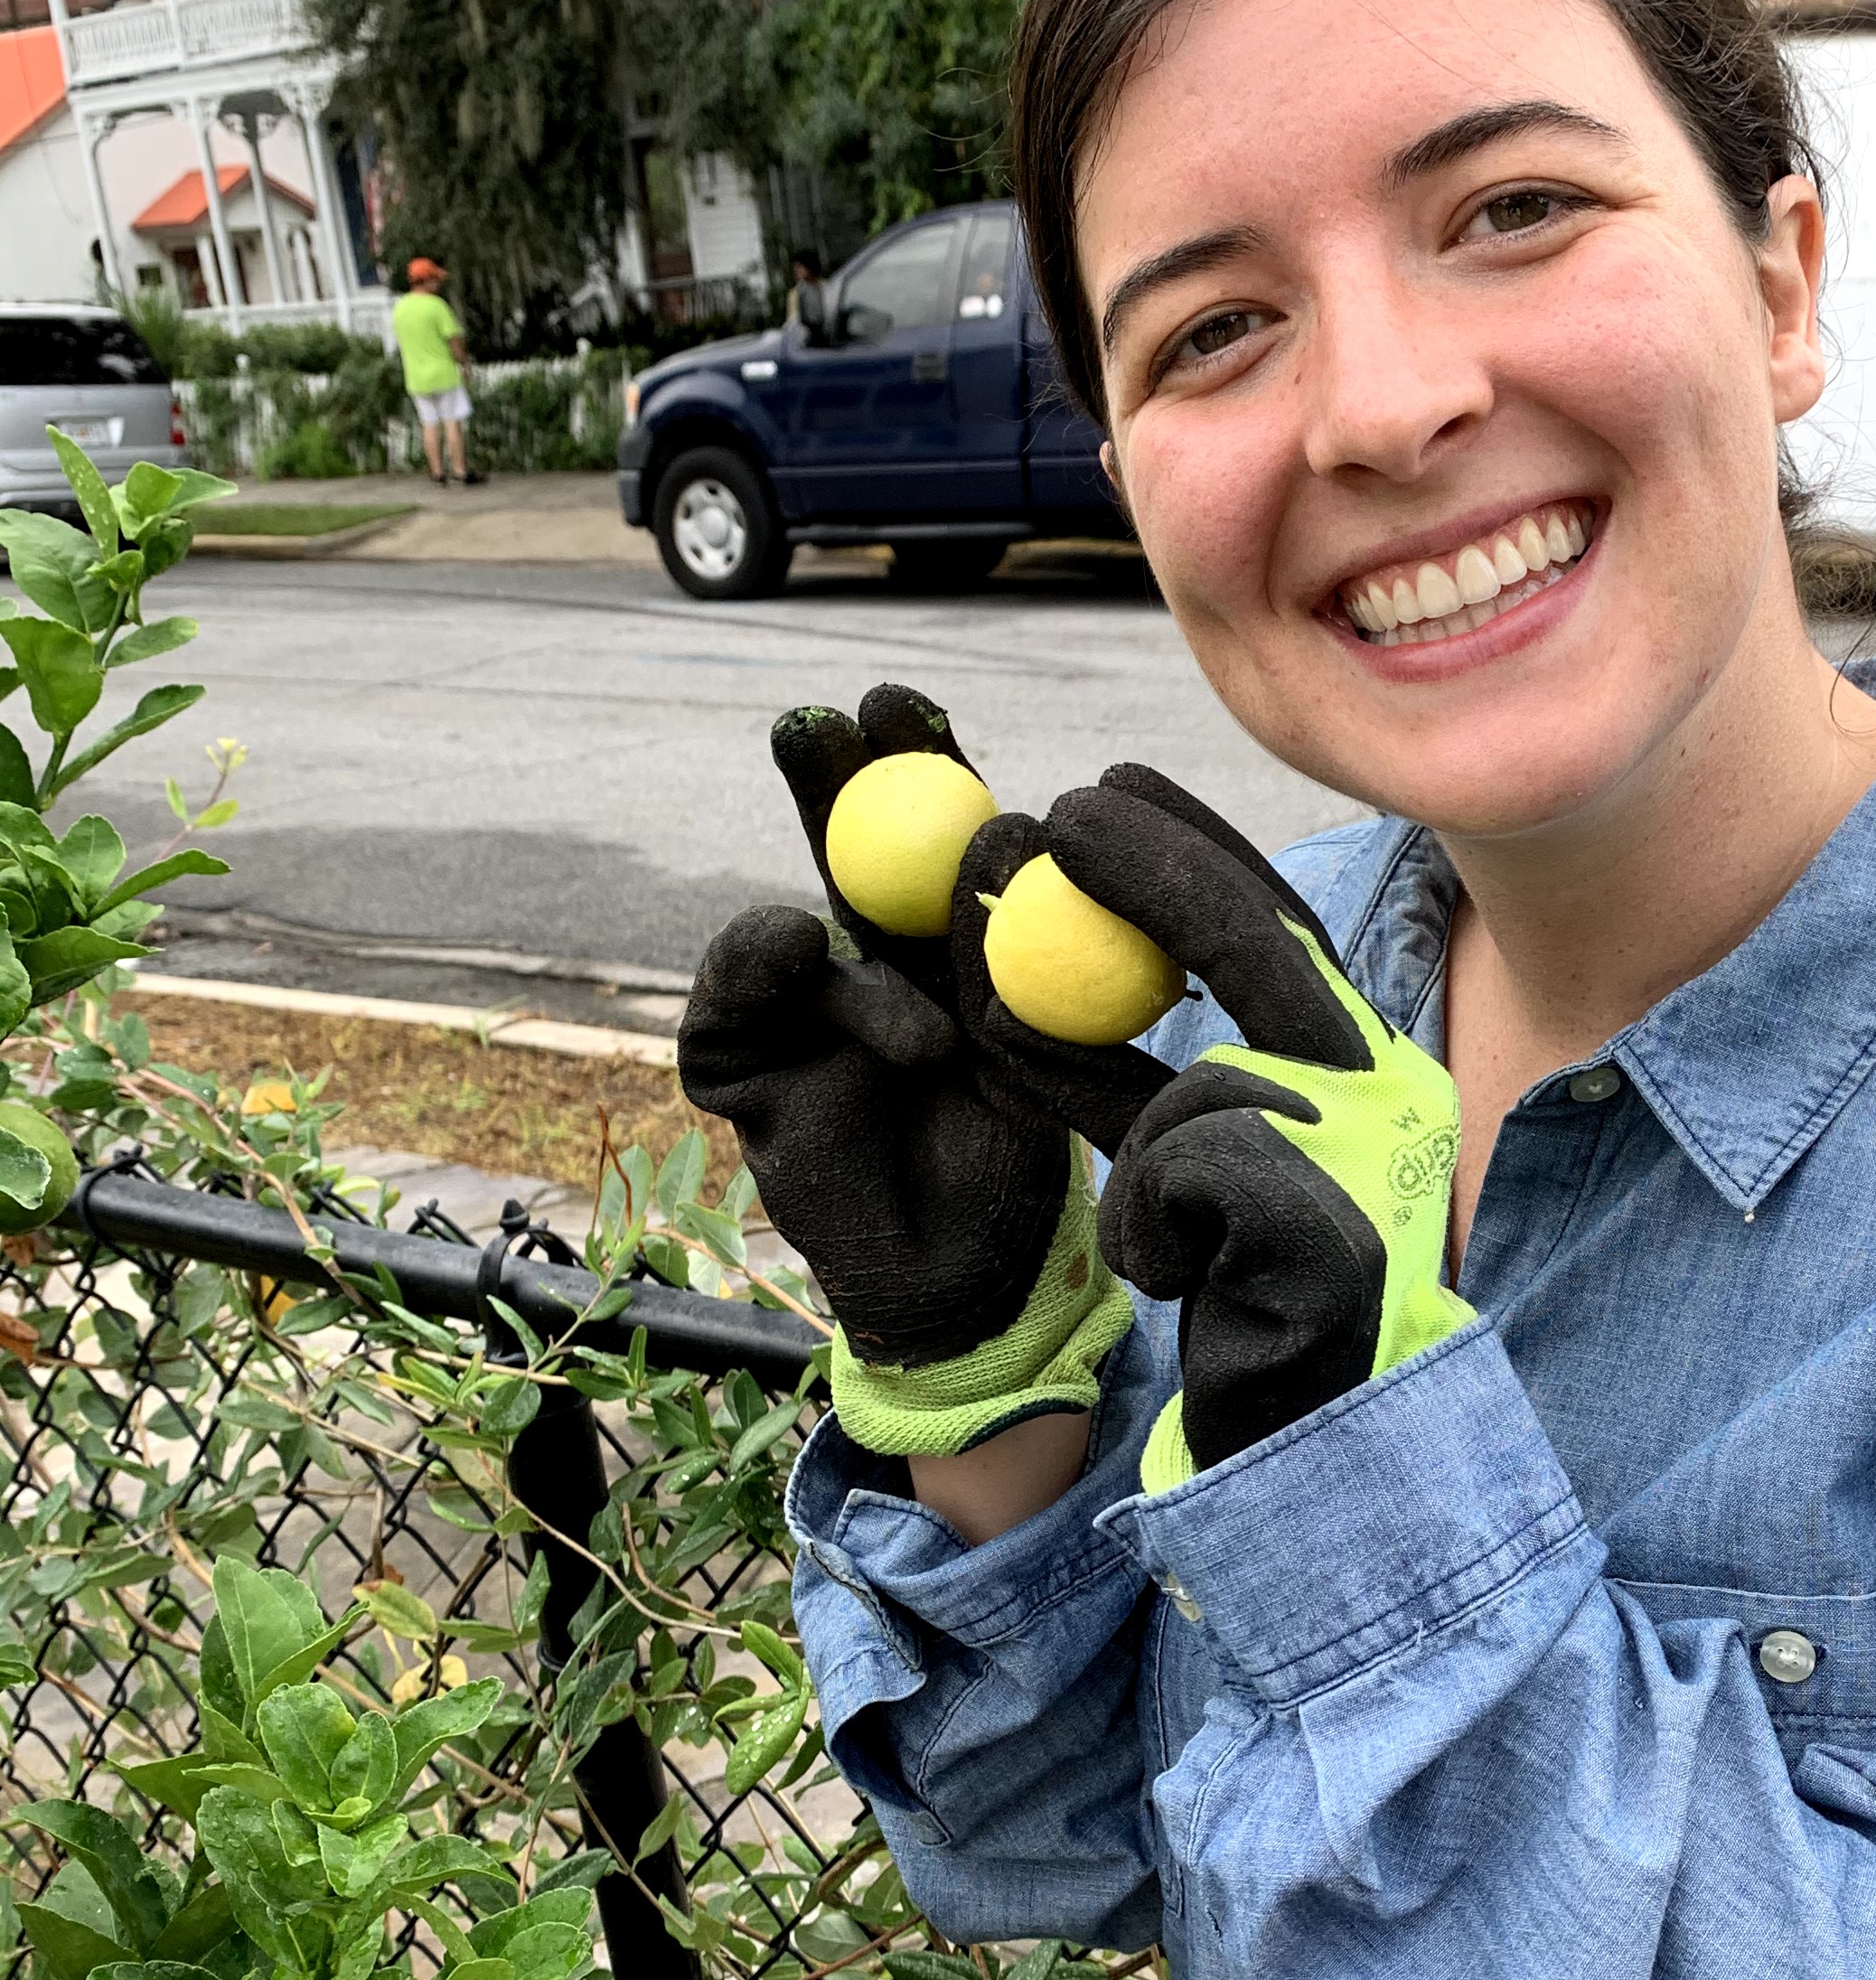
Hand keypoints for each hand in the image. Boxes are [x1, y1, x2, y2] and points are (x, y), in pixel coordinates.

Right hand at [680, 689, 1137, 1456]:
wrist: (967, 1277)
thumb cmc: (1021, 1158)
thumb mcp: (1044, 1048)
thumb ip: (1026, 962)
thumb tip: (1029, 840)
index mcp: (944, 940)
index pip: (926, 829)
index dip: (911, 762)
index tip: (905, 702)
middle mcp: (863, 958)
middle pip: (835, 849)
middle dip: (828, 777)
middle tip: (830, 723)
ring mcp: (794, 1013)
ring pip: (788, 929)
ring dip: (830, 939)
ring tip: (901, 1012)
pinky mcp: (740, 1070)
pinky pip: (726, 1005)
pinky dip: (752, 969)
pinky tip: (787, 952)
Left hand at [961, 768, 1472, 1483]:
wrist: (1310, 1447)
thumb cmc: (1248, 1308)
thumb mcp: (1193, 1169)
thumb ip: (1150, 1075)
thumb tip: (1034, 979)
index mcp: (1376, 1072)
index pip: (1280, 935)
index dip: (1185, 854)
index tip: (1098, 798)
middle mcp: (1399, 1096)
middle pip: (1261, 949)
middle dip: (1150, 866)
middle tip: (1053, 814)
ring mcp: (1376, 1156)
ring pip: (1208, 1082)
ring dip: (1148, 1156)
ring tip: (1168, 1240)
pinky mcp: (1331, 1222)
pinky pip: (1181, 1173)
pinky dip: (1150, 1227)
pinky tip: (1187, 1282)